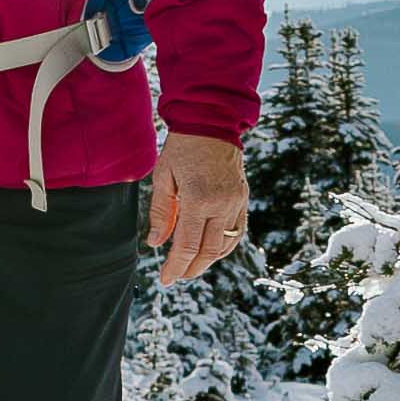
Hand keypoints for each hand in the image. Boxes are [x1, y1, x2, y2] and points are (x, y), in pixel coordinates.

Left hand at [151, 133, 249, 284]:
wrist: (212, 120)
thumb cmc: (182, 146)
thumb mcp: (163, 176)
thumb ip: (162, 213)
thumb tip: (156, 243)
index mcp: (199, 199)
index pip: (187, 246)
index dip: (175, 267)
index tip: (165, 279)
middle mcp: (222, 204)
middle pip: (208, 251)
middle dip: (191, 269)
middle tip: (176, 277)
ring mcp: (236, 202)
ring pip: (225, 245)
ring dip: (207, 261)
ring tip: (190, 267)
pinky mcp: (243, 198)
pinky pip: (237, 232)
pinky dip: (224, 246)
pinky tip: (210, 251)